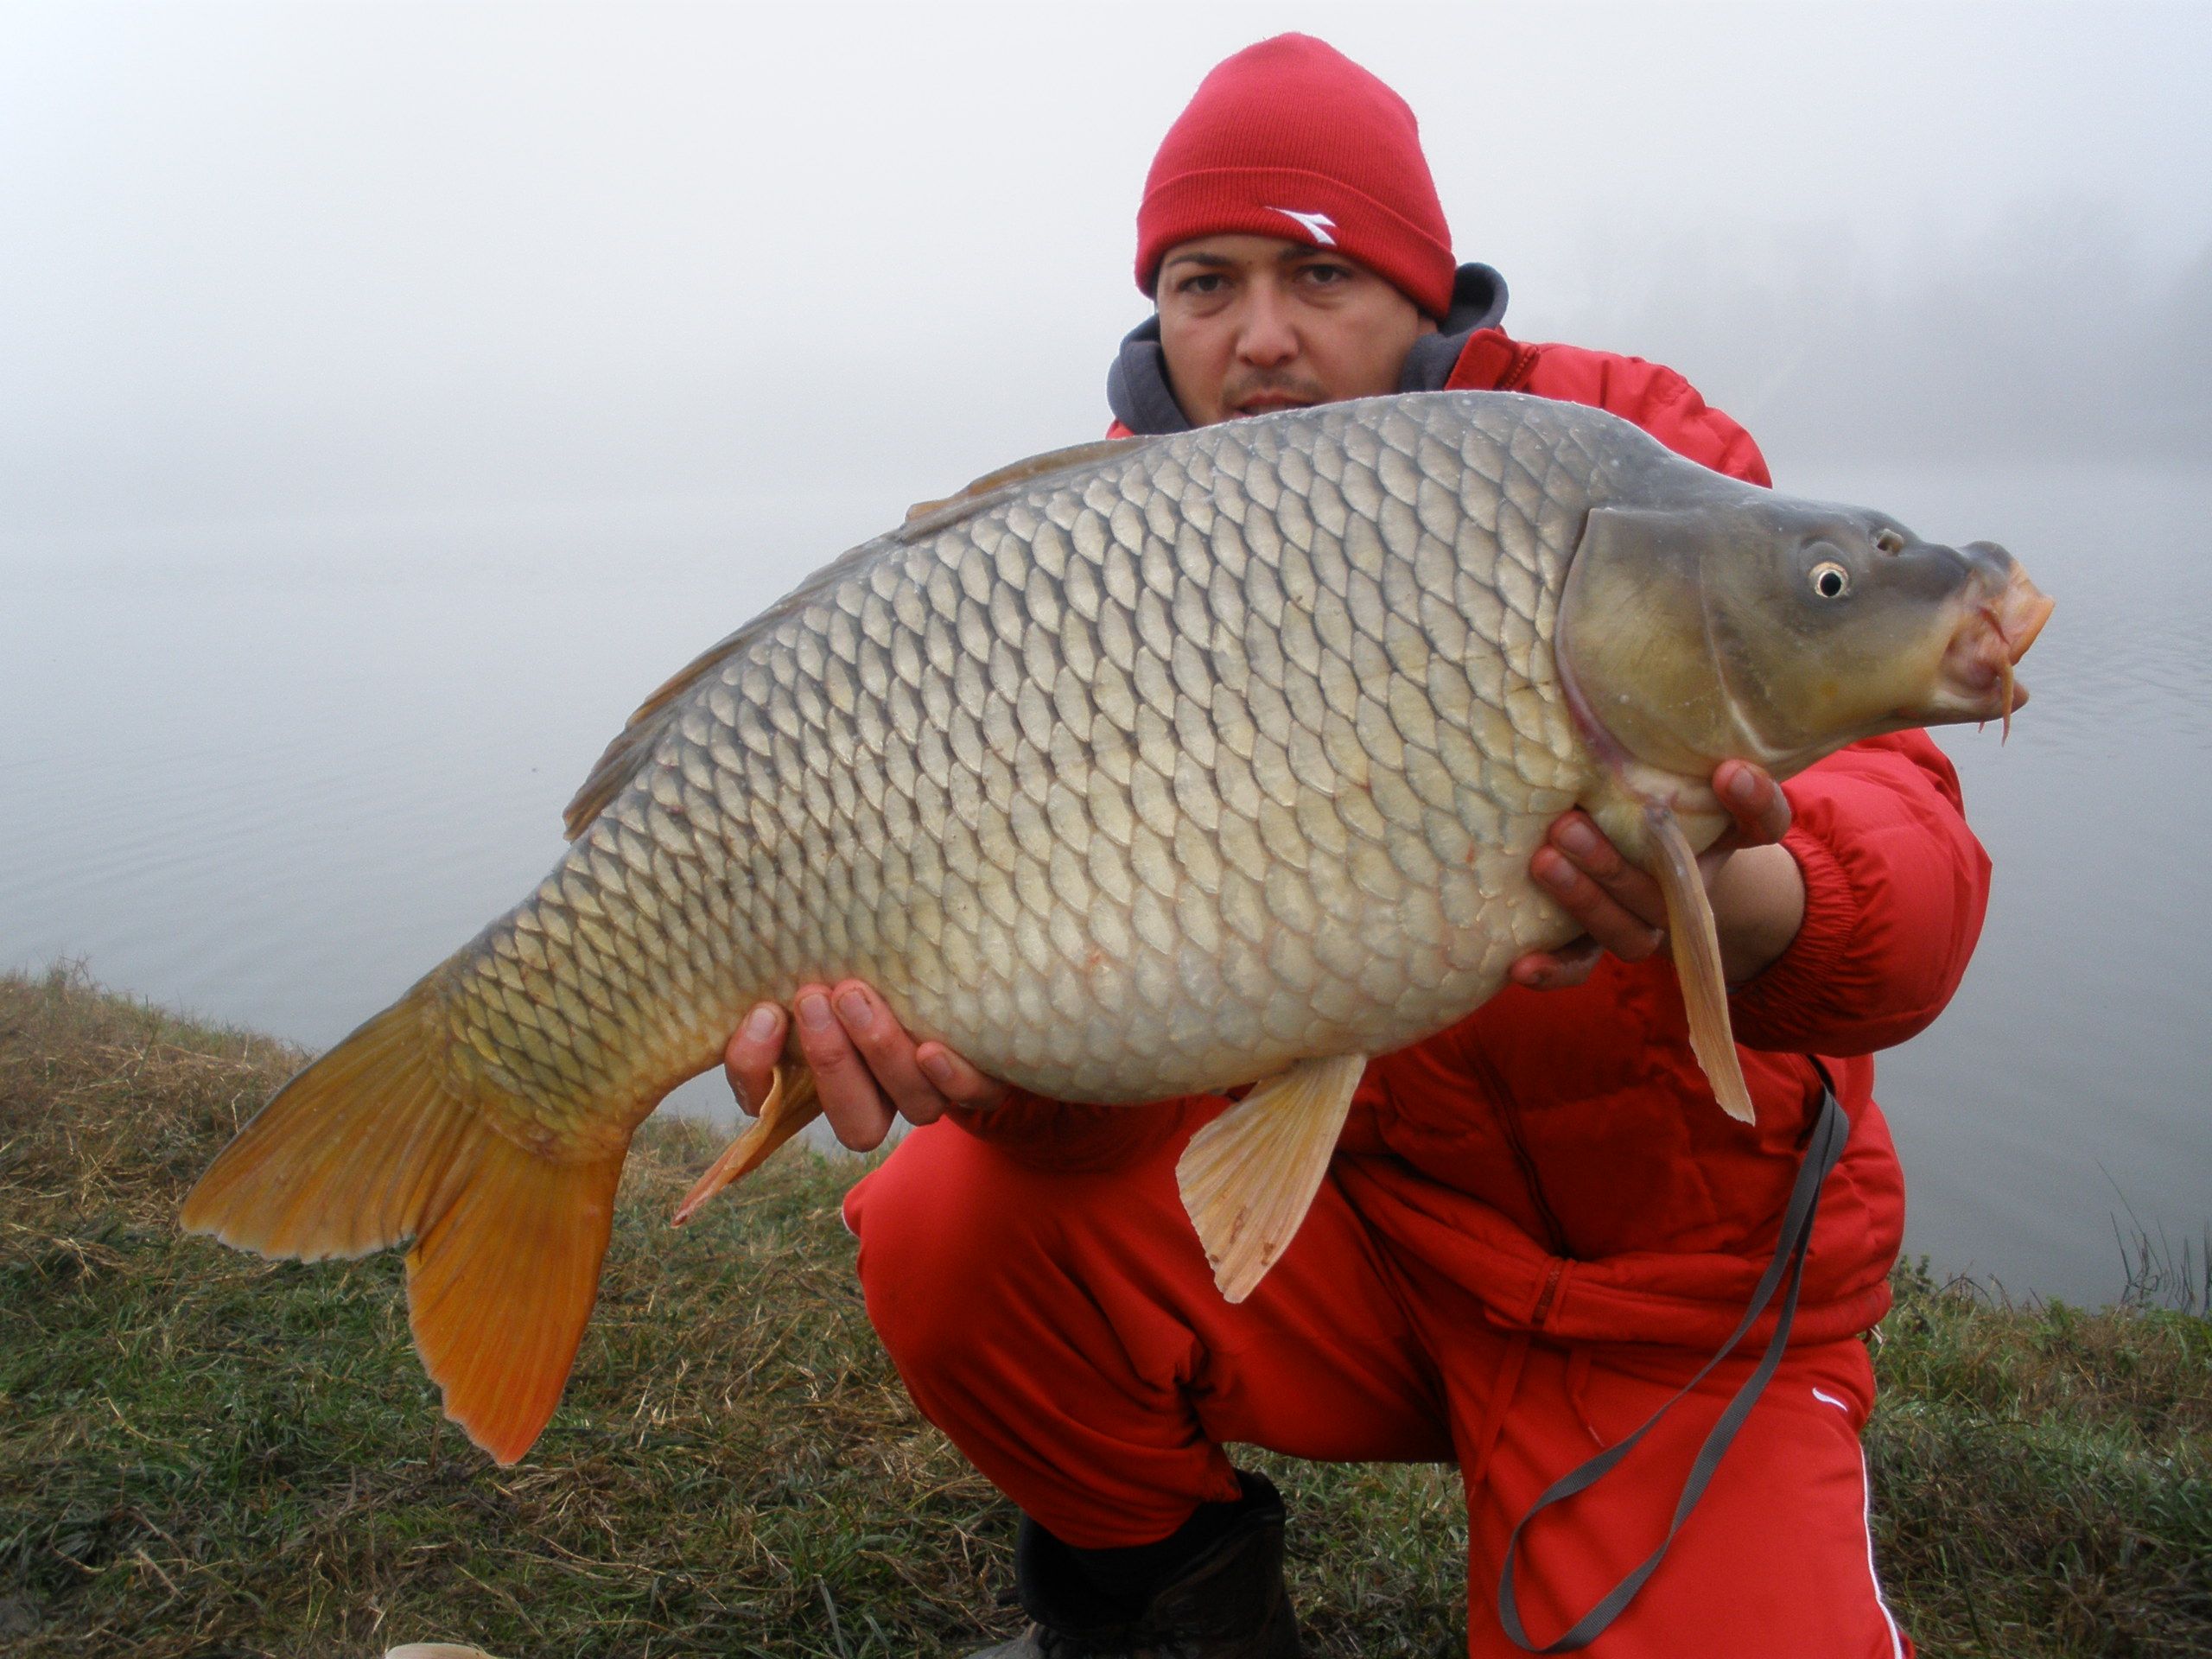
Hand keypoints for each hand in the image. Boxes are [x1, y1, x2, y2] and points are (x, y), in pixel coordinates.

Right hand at [721, 979, 1007, 1151]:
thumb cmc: (866, 970)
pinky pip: (976, 1095)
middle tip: (815, 998)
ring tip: (856, 997)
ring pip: (915, 1105)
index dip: (768, 1074)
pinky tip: (931, 1049)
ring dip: (881, 1055)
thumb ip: (768, 1012)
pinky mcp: (986, 1075)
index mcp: (835, 1088)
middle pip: (860, 1125)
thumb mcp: (811, 983)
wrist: (950, 952)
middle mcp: (887, 1101)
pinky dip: (952, 1078)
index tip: (766, 1013)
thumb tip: (762, 1016)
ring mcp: (937, 1092)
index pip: (780, 1106)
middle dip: (832, 1063)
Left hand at [1509, 760, 1803, 991]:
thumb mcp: (1655, 756)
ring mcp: (1645, 920)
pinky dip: (1556, 969)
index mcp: (1721, 837)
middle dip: (1616, 862)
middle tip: (1570, 823)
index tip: (1729, 770)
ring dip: (1585, 901)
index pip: (1762, 824)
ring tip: (1544, 862)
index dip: (1755, 802)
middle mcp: (1689, 889)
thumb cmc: (1641, 782)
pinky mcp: (1600, 943)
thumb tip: (1615, 664)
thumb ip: (1651, 731)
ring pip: (1629, 932)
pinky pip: (1584, 966)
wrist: (1626, 840)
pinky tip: (1519, 964)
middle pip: (1669, 891)